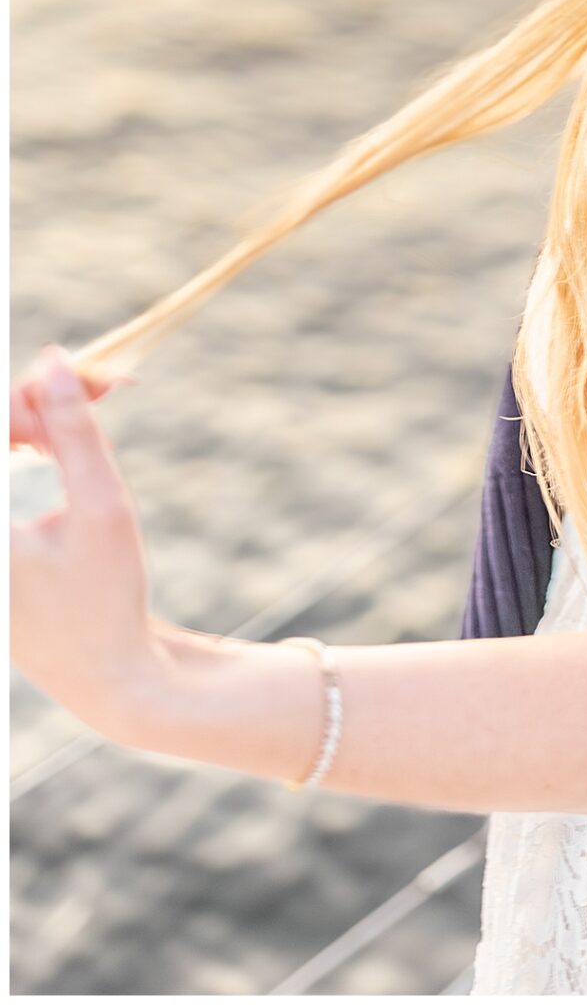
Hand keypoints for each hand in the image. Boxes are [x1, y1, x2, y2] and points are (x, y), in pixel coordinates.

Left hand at [10, 346, 157, 737]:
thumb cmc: (107, 597)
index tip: (82, 380)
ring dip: (34, 422)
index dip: (28, 395)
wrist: (107, 678)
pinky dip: (25, 448)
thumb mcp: (101, 506)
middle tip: (102, 385)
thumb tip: (52, 361)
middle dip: (36, 402)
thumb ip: (73, 431)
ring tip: (94, 404)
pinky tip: (57, 443)